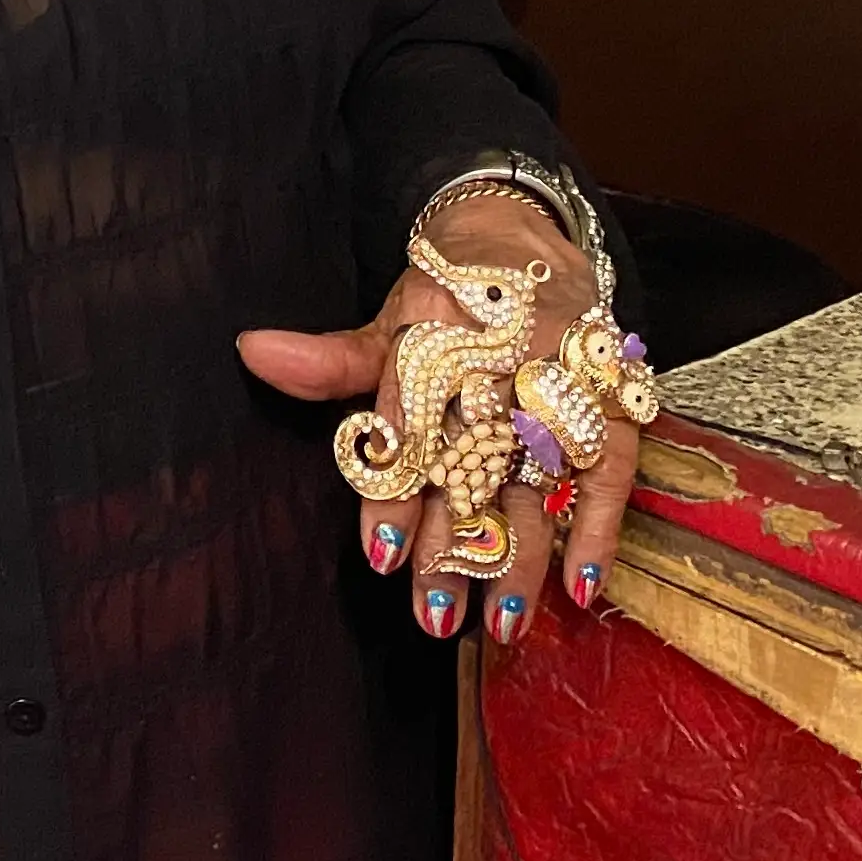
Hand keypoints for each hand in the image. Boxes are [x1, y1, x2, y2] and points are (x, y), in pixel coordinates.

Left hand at [236, 192, 642, 648]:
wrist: (525, 234)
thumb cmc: (445, 294)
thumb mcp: (392, 321)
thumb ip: (333, 360)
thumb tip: (251, 353)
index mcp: (438, 336)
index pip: (411, 425)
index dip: (395, 494)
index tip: (379, 557)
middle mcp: (502, 360)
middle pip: (474, 467)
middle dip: (456, 546)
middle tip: (433, 615)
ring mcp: (561, 383)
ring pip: (539, 480)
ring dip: (523, 556)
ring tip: (501, 625)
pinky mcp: (609, 400)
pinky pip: (610, 472)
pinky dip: (598, 529)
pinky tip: (580, 588)